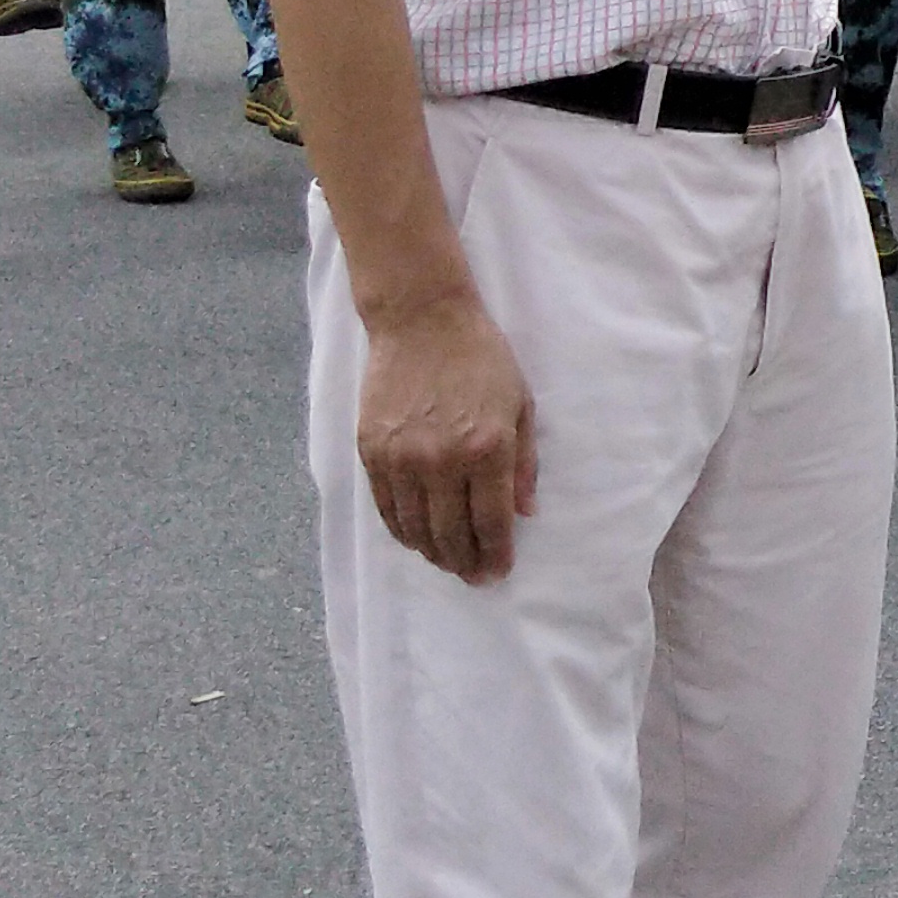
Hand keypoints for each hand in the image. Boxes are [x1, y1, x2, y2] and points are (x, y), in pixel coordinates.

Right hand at [353, 288, 537, 583]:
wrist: (423, 320)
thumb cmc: (482, 358)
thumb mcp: (520, 405)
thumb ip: (524, 463)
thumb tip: (525, 513)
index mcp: (487, 449)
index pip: (491, 522)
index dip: (495, 555)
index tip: (498, 572)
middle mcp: (443, 460)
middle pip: (451, 533)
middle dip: (464, 562)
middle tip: (473, 576)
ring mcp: (402, 458)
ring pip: (415, 528)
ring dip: (432, 552)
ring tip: (446, 561)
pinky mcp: (372, 450)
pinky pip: (386, 508)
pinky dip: (401, 530)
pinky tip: (415, 538)